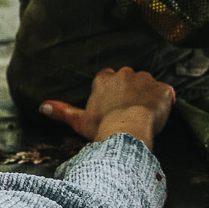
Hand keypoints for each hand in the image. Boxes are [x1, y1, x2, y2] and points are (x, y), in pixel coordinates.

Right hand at [40, 67, 175, 150]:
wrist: (128, 133)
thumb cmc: (102, 127)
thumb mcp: (79, 120)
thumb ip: (61, 111)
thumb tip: (42, 106)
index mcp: (105, 79)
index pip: (108, 77)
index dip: (112, 90)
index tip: (112, 103)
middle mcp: (125, 74)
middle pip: (129, 77)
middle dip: (131, 90)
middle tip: (129, 110)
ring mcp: (146, 80)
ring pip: (148, 84)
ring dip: (148, 95)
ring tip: (144, 114)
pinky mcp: (163, 89)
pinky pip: (166, 93)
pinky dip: (165, 101)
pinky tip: (160, 114)